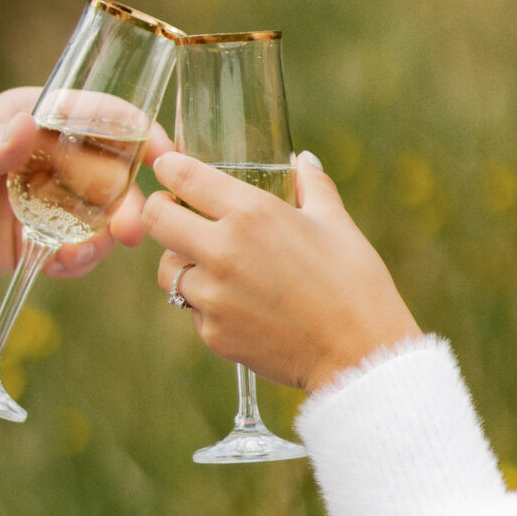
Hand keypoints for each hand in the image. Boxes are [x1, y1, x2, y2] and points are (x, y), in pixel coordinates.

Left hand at [141, 151, 421, 392]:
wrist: (360, 356)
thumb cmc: (355, 282)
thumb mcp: (336, 222)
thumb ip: (312, 184)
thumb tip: (301, 159)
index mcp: (251, 212)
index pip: (183, 176)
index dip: (168, 167)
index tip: (168, 167)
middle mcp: (222, 250)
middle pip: (156, 218)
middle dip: (161, 210)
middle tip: (176, 213)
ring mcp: (212, 295)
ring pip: (167, 269)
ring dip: (182, 262)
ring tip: (212, 263)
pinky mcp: (212, 333)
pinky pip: (191, 308)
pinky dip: (206, 303)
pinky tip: (238, 303)